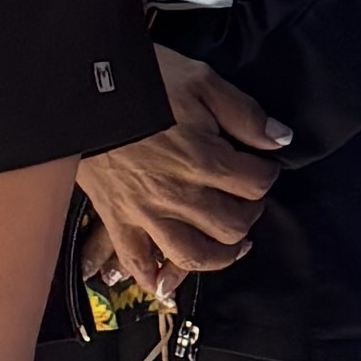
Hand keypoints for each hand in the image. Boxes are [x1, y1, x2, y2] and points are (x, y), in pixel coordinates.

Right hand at [80, 49, 287, 299]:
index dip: (265, 174)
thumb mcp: (201, 80)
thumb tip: (280, 140)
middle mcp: (178, 195)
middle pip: (232, 225)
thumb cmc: (142, 80)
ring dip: (219, 256)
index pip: (255, 184)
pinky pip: (138, 264)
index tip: (260, 166)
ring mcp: (145, 214)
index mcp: (203, 159)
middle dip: (248, 212)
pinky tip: (169, 279)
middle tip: (245, 199)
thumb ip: (244, 114)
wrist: (80, 90)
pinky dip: (156, 279)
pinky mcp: (117, 221)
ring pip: (193, 256)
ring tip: (229, 245)